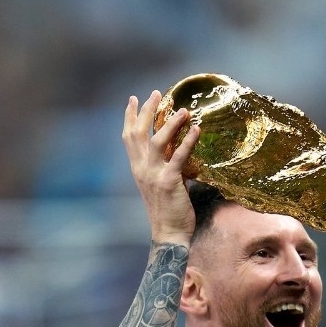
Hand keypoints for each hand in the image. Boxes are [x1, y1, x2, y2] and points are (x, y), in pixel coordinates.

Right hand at [123, 91, 200, 244]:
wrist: (169, 233)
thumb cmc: (167, 212)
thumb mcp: (158, 185)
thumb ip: (161, 167)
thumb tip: (174, 152)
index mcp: (137, 169)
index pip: (128, 137)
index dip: (130, 117)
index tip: (133, 99)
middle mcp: (142, 169)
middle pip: (140, 133)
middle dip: (147, 110)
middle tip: (156, 93)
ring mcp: (154, 175)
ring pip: (158, 141)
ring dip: (170, 123)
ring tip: (183, 110)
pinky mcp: (169, 182)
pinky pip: (179, 157)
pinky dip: (188, 141)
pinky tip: (196, 130)